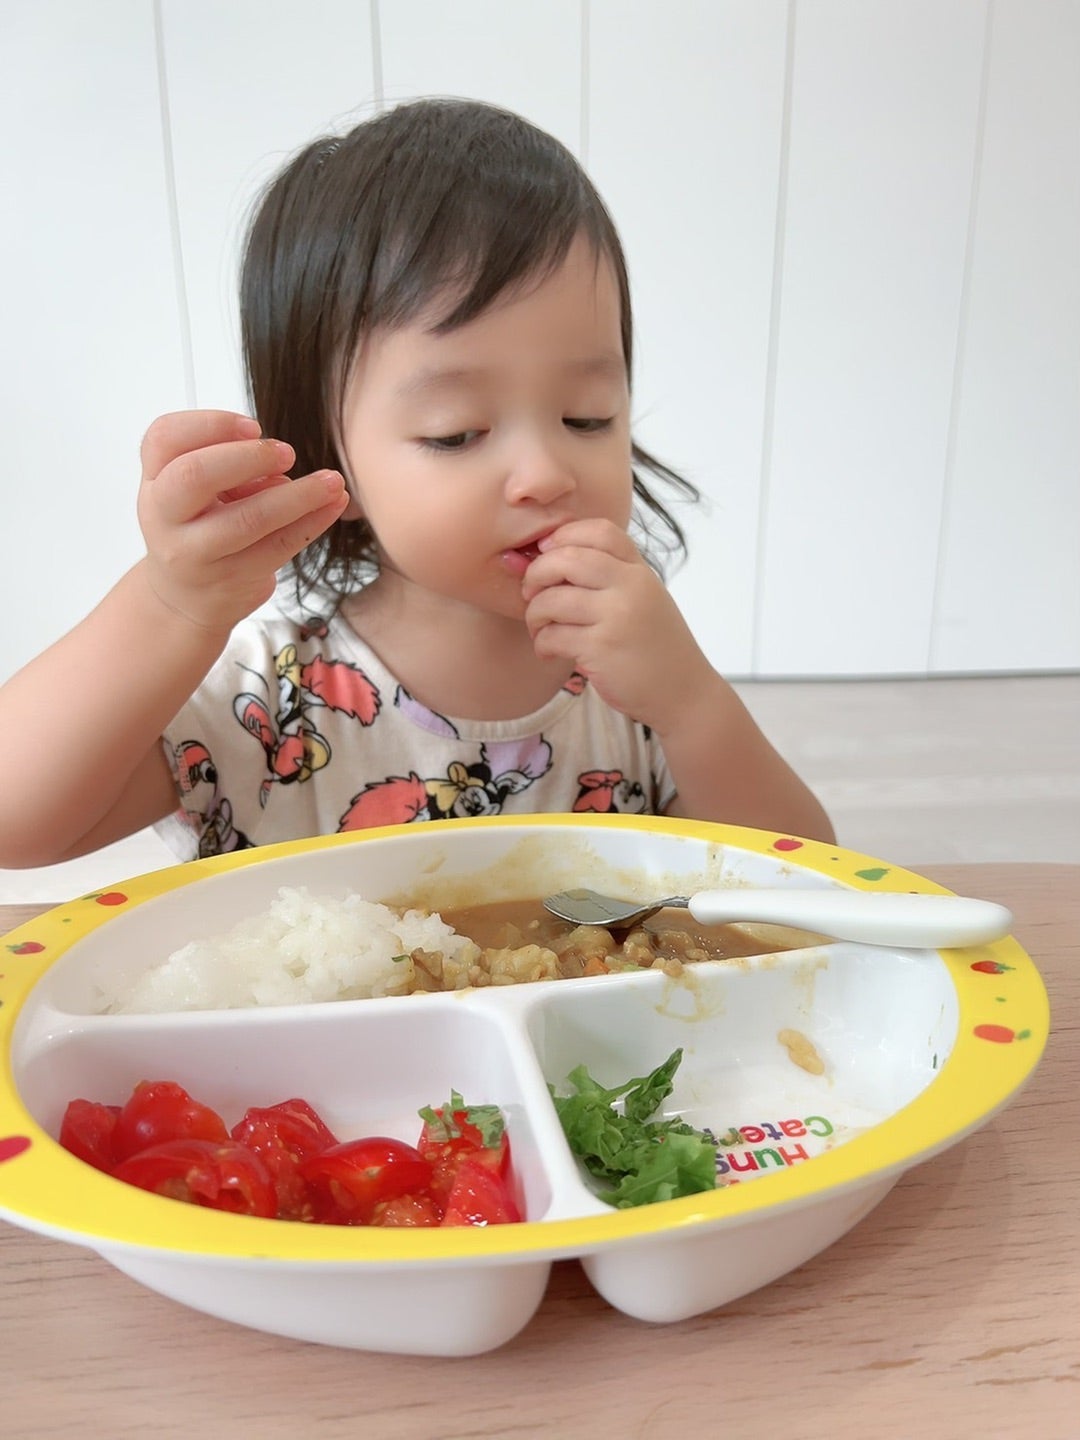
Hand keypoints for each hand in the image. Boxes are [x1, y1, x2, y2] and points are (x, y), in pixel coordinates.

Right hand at [137, 411, 347, 633]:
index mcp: (154, 480)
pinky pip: (279, 547)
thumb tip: (277, 464)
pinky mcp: (232, 579)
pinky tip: (335, 504)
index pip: (164, 438)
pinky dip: (313, 521)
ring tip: (333, 481)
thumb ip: (225, 465)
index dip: (210, 424)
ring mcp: (195, 553)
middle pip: (194, 475)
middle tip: (288, 453)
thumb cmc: (197, 526)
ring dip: (298, 496)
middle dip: (248, 457)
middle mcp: (164, 516)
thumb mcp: (195, 490)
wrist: (185, 597)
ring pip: (247, 519)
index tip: (253, 426)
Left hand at [521, 519, 715, 733]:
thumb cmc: (654, 647)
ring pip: (551, 600)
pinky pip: (552, 635)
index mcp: (640, 571)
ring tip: (540, 630)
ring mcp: (617, 617)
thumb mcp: (643, 599)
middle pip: (566, 558)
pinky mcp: (601, 648)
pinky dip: (542, 643)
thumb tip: (543, 556)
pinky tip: (549, 651)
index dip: (563, 536)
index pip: (599, 530)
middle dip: (536, 574)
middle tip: (530, 593)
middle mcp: (631, 587)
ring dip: (534, 615)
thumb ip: (608, 577)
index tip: (546, 554)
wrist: (683, 693)